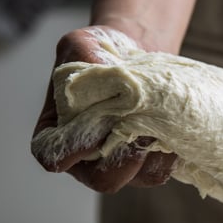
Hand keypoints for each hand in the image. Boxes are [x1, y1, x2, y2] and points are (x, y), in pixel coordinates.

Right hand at [32, 25, 176, 192]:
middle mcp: (84, 156)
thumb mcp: (82, 44)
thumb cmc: (99, 51)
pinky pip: (158, 169)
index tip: (94, 129)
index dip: (71, 151)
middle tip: (139, 128)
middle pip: (100, 179)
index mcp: (56, 132)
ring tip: (158, 120)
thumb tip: (103, 77)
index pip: (52, 156)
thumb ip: (83, 59)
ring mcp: (117, 162)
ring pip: (135, 177)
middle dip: (122, 159)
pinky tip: (170, 125)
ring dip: (150, 153)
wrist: (133, 53)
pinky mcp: (145, 160)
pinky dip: (167, 152)